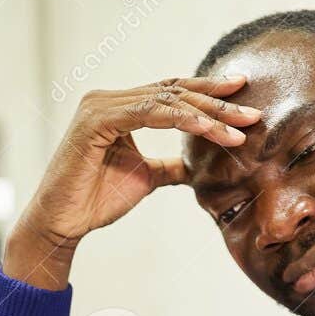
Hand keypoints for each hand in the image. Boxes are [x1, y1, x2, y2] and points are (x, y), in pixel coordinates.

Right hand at [4, 76, 260, 289]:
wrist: (62, 223)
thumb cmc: (95, 200)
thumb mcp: (145, 177)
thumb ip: (170, 165)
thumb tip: (196, 166)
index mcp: (118, 107)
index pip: (171, 93)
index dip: (208, 92)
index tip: (243, 94)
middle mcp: (107, 99)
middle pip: (173, 93)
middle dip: (217, 102)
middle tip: (252, 113)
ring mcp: (100, 106)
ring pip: (166, 102)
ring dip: (207, 114)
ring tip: (238, 130)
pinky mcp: (95, 121)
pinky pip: (148, 114)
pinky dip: (181, 119)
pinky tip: (208, 128)